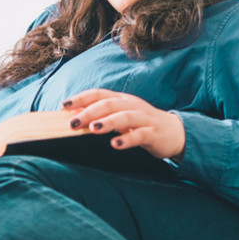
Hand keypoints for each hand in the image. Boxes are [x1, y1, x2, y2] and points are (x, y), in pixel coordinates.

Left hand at [63, 89, 185, 160]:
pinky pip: (140, 135)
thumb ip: (101, 115)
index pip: (99, 94)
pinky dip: (127, 139)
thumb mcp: (121, 117)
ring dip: (108, 122)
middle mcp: (132, 106)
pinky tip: (116, 145)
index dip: (82, 98)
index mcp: (122, 100)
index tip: (64, 105)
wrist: (174, 132)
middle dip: (89, 112)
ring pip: (124, 116)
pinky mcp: (153, 133)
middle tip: (72, 123)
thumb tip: (73, 117)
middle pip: (109, 104)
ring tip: (93, 129)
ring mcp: (144, 119)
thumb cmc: (141, 124)